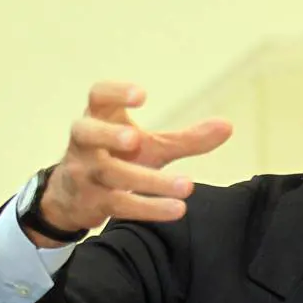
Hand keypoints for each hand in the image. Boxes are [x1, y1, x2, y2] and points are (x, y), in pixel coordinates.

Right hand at [31, 82, 232, 246]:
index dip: (116, 93)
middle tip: (135, 138)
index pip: (98, 96)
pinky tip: (176, 209)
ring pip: (111, 174)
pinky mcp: (91, 202)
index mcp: (99, 117)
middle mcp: (86, 142)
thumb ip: (187, 138)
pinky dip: (149, 208)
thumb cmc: (118, 158)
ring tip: (186, 185)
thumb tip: (228, 126)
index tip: (142, 95)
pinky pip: (119, 205)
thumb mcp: (151, 145)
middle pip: (89, 133)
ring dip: (148, 181)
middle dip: (110, 135)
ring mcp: (84, 173)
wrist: (74, 197)